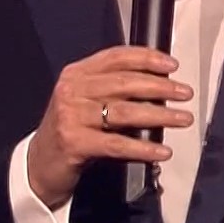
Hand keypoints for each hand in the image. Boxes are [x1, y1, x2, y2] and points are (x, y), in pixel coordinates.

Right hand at [26, 47, 191, 207]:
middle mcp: (72, 90)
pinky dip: (143, 148)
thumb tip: (158, 85)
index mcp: (76, 74)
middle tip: (185, 94)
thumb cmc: (70, 131)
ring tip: (182, 119)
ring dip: (159, 115)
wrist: (38, 165)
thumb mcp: (83, 101)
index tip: (172, 66)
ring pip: (125, 112)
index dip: (146, 58)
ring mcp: (72, 116)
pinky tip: (161, 151)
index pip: (116, 57)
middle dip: (160, 87)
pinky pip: (117, 144)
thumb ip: (110, 89)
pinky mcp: (75, 143)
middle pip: (124, 83)